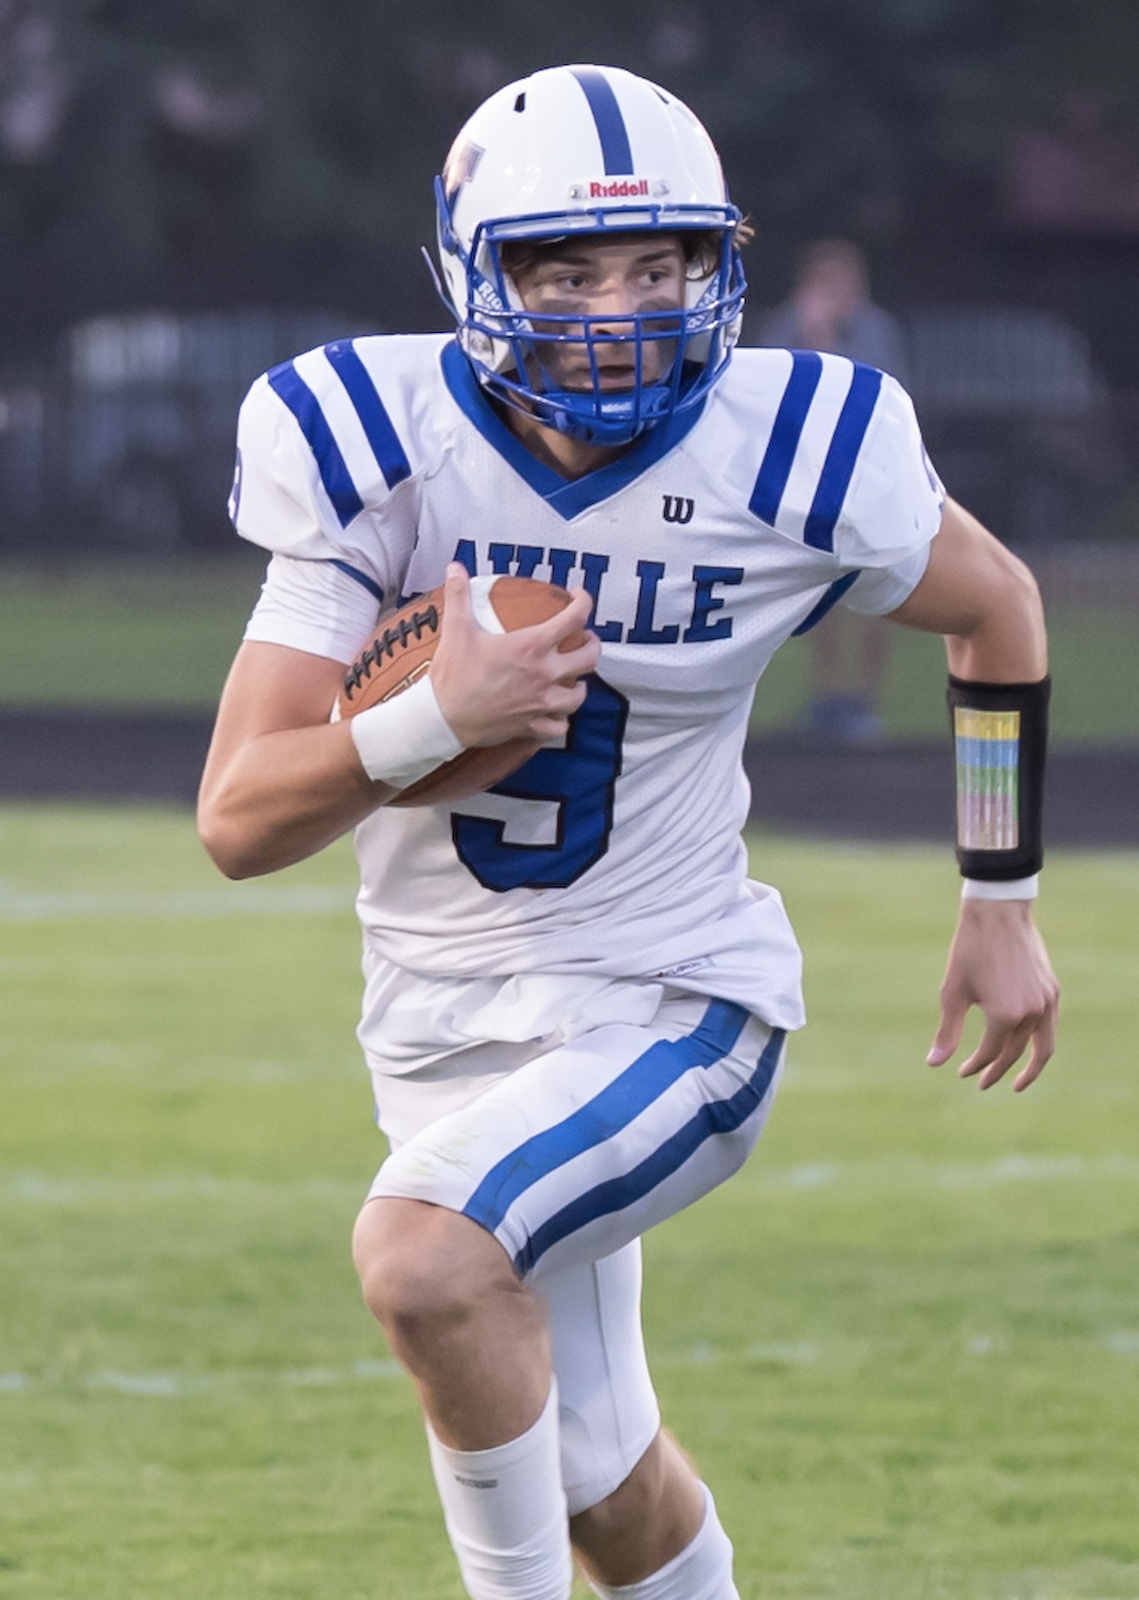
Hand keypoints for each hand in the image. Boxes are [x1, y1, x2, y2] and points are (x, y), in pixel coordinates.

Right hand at [429, 564, 600, 748]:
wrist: (443, 718)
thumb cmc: (453, 676)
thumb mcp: (456, 629)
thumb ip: (458, 595)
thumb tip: (455, 568)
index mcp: (531, 646)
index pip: (574, 618)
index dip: (584, 602)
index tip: (578, 597)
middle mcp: (544, 674)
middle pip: (589, 657)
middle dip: (591, 645)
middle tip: (583, 639)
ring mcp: (542, 702)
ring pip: (579, 695)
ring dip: (579, 684)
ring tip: (571, 677)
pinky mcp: (533, 726)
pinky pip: (560, 725)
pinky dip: (561, 719)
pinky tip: (554, 712)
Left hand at [926, 898, 1059, 1090]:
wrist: (998, 913)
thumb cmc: (970, 950)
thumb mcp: (953, 992)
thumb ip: (947, 1031)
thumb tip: (934, 1064)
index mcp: (1005, 1016)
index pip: (990, 1052)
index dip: (974, 1065)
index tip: (960, 1071)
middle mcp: (1032, 1013)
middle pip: (1015, 1053)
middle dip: (996, 1070)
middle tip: (981, 1082)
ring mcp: (1046, 1002)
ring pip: (1043, 1046)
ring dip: (1031, 1067)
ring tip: (1018, 1082)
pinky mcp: (1052, 990)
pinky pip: (1049, 1026)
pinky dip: (1040, 1042)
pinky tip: (1027, 1046)